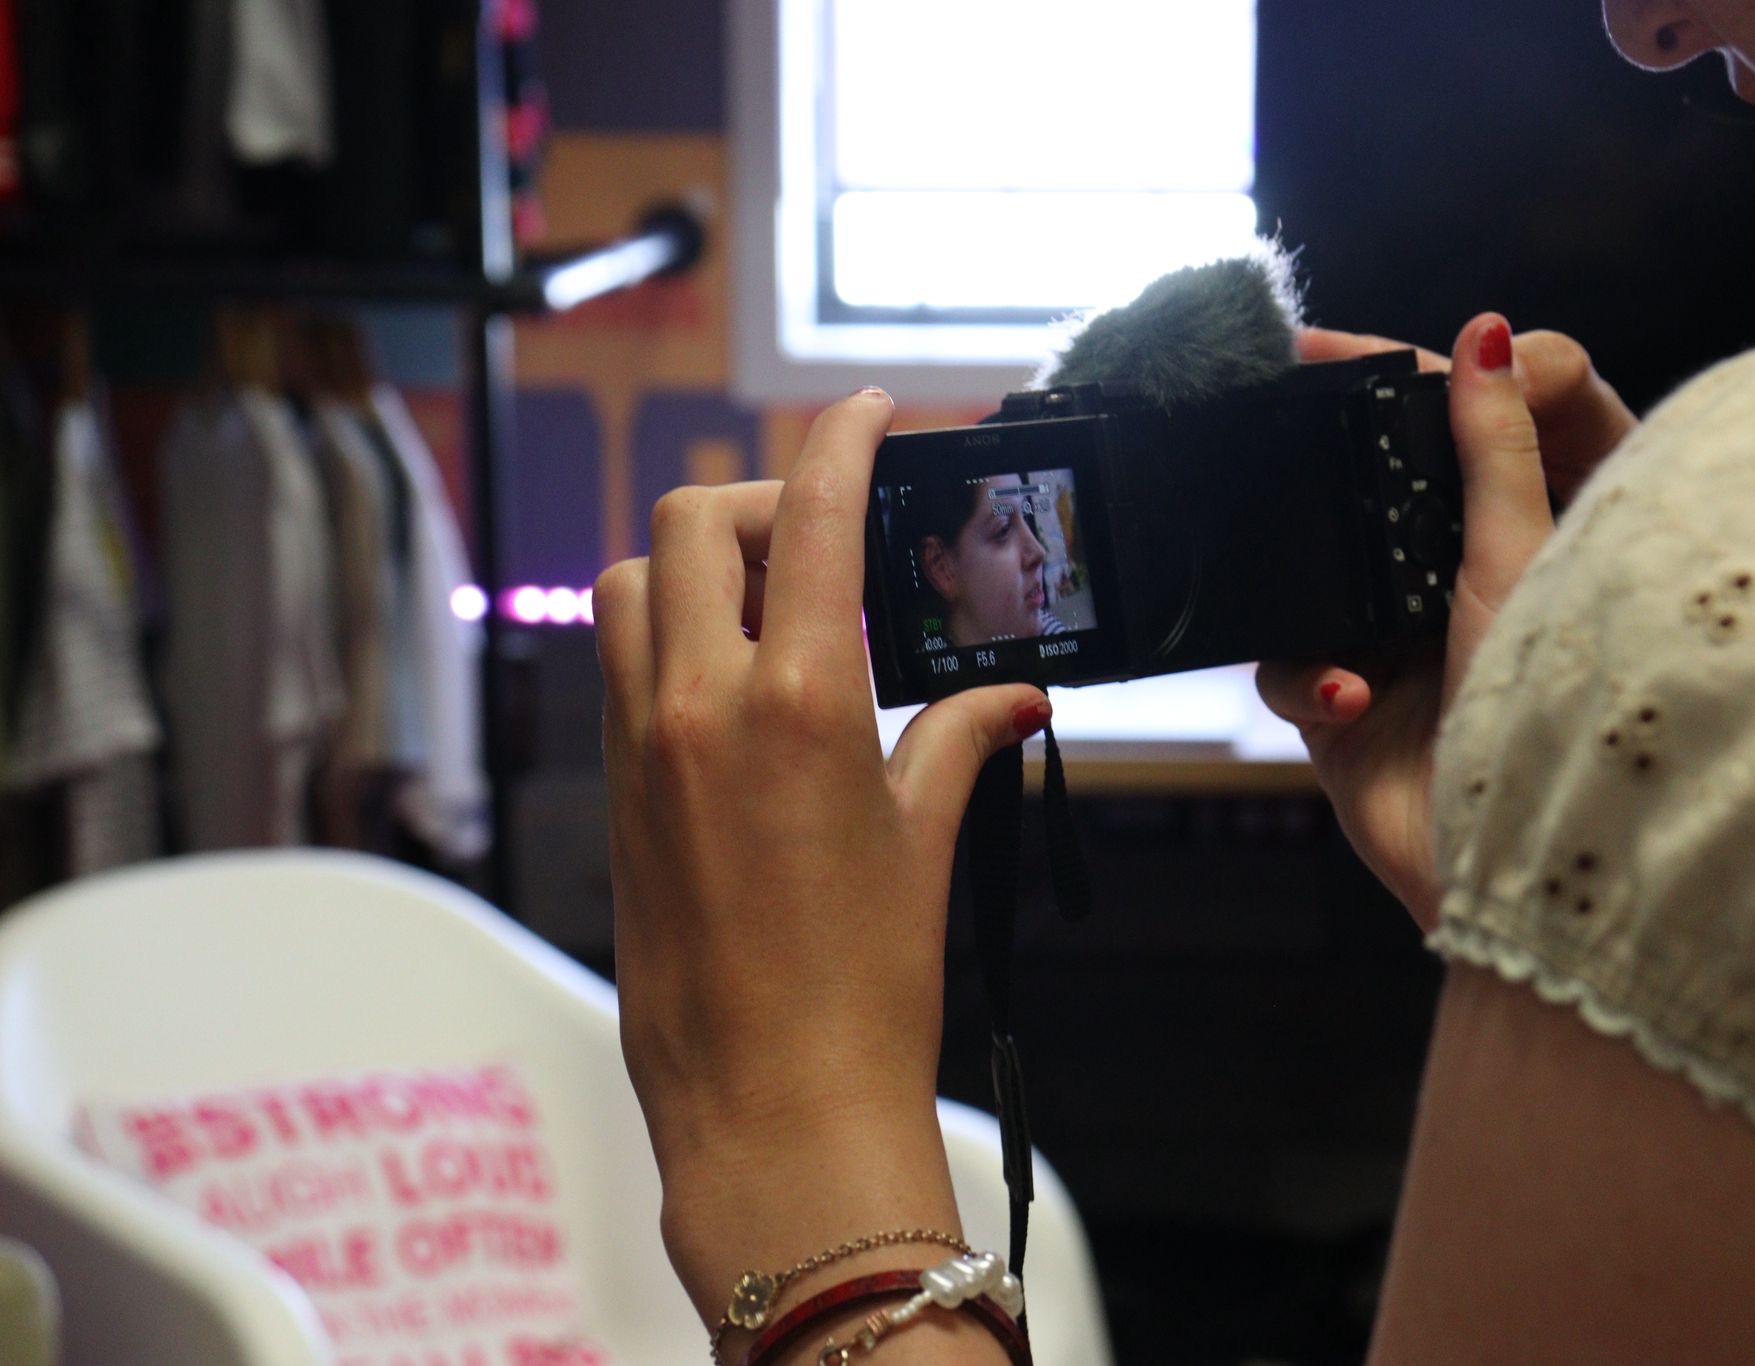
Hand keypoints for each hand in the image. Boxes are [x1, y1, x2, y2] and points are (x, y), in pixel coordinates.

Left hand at [593, 390, 1049, 1326]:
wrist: (772, 1110)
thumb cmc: (862, 991)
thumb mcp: (926, 844)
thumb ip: (963, 743)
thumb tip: (1015, 701)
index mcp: (798, 704)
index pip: (812, 516)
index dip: (842, 439)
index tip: (868, 410)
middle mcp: (700, 707)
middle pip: (691, 519)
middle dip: (759, 496)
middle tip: (822, 533)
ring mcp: (642, 750)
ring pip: (633, 585)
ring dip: (695, 563)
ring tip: (770, 607)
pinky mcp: (616, 797)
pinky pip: (620, 669)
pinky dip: (667, 637)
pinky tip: (732, 685)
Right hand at [1263, 317, 1626, 928]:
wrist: (1518, 871)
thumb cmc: (1556, 720)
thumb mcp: (1521, 560)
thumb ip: (1494, 448)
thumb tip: (1489, 333)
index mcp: (1507, 535)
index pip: (1438, 429)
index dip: (1382, 379)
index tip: (1316, 345)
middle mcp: (1447, 586)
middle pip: (1360, 496)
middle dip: (1319, 480)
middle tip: (1263, 421)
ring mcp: (1392, 646)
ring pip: (1308, 579)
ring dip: (1317, 598)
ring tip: (1348, 614)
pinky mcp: (1345, 712)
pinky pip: (1290, 666)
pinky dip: (1313, 679)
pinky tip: (1358, 698)